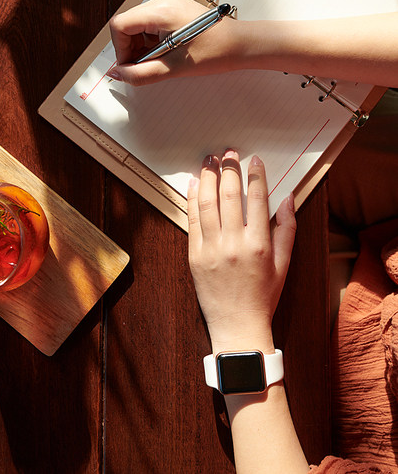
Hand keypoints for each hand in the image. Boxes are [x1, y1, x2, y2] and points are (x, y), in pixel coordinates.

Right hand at [107, 0, 238, 85]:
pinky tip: (166, 52)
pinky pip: (150, 23)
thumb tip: (117, 74)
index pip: (120, 25)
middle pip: (127, 24)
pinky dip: (151, 40)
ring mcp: (168, 2)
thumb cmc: (216, 52)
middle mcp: (162, 1)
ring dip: (141, 46)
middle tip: (146, 66)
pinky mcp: (173, 8)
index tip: (130, 66)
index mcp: (161, 11)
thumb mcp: (173, 68)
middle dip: (131, 49)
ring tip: (160, 60)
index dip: (120, 49)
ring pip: (137, 25)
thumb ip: (141, 73)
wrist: (241, 44)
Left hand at [187, 151, 296, 354]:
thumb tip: (287, 197)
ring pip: (207, 204)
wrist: (238, 327)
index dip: (256, 174)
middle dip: (229, 169)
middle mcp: (234, 244)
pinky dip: (192, 199)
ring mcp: (211, 250)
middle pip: (230, 195)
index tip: (255, 159)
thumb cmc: (263, 295)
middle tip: (229, 153)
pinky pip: (191, 221)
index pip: (257, 198)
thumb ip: (287, 229)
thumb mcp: (284, 264)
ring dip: (208, 178)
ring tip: (209, 160)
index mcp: (259, 245)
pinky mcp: (194, 256)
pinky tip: (194, 184)